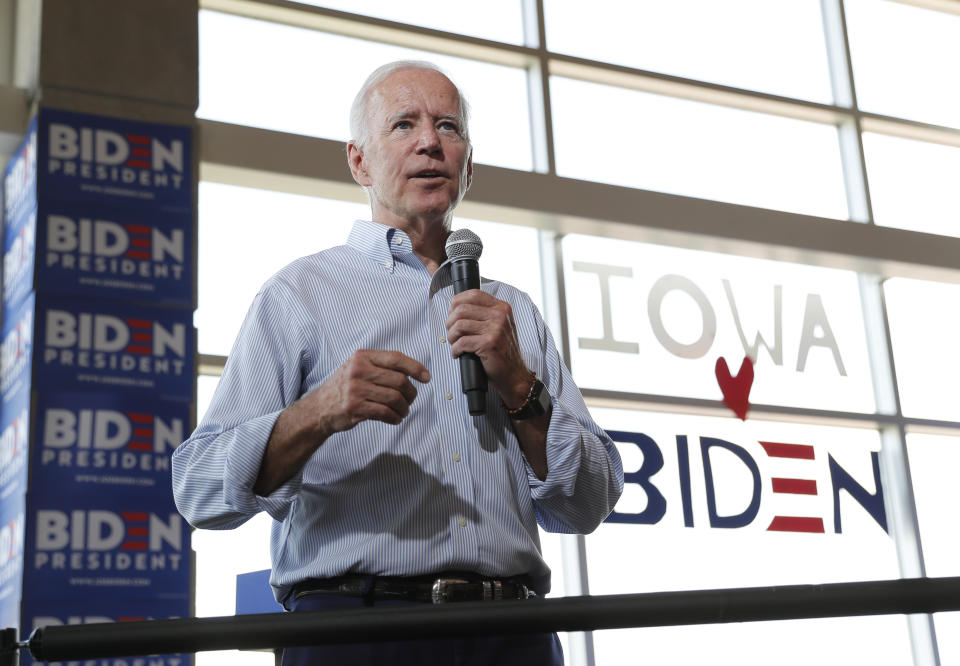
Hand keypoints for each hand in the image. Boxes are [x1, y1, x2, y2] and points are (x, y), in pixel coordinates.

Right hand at [305, 350, 429, 434]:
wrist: (320, 409)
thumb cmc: (345, 387)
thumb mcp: (358, 368)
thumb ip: (381, 366)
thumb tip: (414, 372)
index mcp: (362, 357)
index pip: (396, 358)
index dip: (415, 367)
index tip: (426, 377)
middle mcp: (358, 371)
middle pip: (399, 380)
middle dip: (411, 393)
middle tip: (411, 400)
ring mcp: (356, 389)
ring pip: (395, 398)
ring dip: (404, 408)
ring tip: (403, 411)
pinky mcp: (355, 408)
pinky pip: (385, 413)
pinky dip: (395, 418)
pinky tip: (395, 419)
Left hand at [445, 290, 533, 407]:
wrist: (514, 373)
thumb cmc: (502, 351)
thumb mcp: (498, 326)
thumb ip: (483, 314)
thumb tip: (456, 307)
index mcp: (502, 308)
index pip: (474, 294)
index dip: (457, 302)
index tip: (452, 312)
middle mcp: (500, 316)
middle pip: (462, 309)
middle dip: (450, 322)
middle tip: (451, 332)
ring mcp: (496, 329)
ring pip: (459, 325)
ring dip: (451, 336)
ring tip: (454, 343)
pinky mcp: (489, 344)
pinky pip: (462, 342)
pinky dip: (455, 349)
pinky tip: (458, 353)